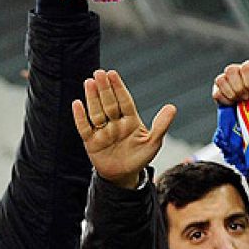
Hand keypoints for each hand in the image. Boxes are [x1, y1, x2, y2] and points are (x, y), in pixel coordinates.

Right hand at [71, 69, 175, 188]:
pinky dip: (80, 117)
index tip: (112, 74)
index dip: (118, 88)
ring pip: (96, 112)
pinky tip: (77, 104)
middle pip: (109, 103)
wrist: (123, 176)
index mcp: (130, 120)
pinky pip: (84, 128)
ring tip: (88, 82)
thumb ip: (161, 126)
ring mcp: (102, 131)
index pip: (124, 101)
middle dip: (104, 88)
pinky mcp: (91, 142)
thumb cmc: (139, 158)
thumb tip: (172, 107)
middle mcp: (115, 123)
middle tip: (99, 72)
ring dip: (92, 98)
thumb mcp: (153, 143)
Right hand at [211, 60, 248, 107]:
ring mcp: (223, 79)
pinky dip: (224, 100)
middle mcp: (234, 71)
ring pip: (221, 79)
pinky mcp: (216, 90)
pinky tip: (232, 104)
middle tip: (247, 97)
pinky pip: (216, 92)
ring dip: (231, 93)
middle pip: (231, 70)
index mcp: (248, 68)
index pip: (246, 66)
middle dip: (240, 87)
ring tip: (239, 100)